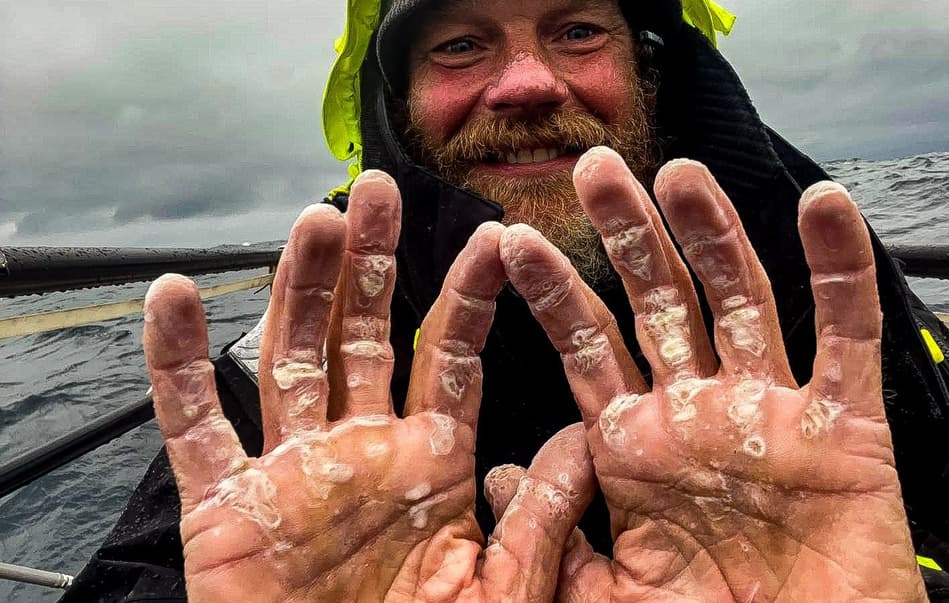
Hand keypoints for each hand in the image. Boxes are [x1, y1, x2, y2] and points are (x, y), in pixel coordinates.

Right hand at [143, 171, 594, 601]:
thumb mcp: (503, 588)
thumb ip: (540, 514)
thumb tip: (581, 438)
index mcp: (428, 463)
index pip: (448, 356)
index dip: (468, 296)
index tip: (497, 239)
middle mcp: (359, 451)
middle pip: (360, 334)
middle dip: (368, 263)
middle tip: (378, 192)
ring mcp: (290, 472)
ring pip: (288, 358)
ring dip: (294, 288)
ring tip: (312, 222)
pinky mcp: (223, 508)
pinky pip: (193, 426)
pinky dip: (176, 365)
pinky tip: (173, 298)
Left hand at [500, 148, 927, 601]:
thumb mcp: (604, 595)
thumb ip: (555, 529)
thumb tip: (502, 467)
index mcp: (638, 446)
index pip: (587, 347)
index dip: (553, 291)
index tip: (509, 238)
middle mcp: (700, 414)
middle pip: (657, 302)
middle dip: (626, 235)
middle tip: (592, 169)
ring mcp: (772, 415)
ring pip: (741, 300)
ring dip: (713, 233)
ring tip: (678, 172)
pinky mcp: (845, 431)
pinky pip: (846, 339)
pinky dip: (840, 272)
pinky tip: (823, 206)